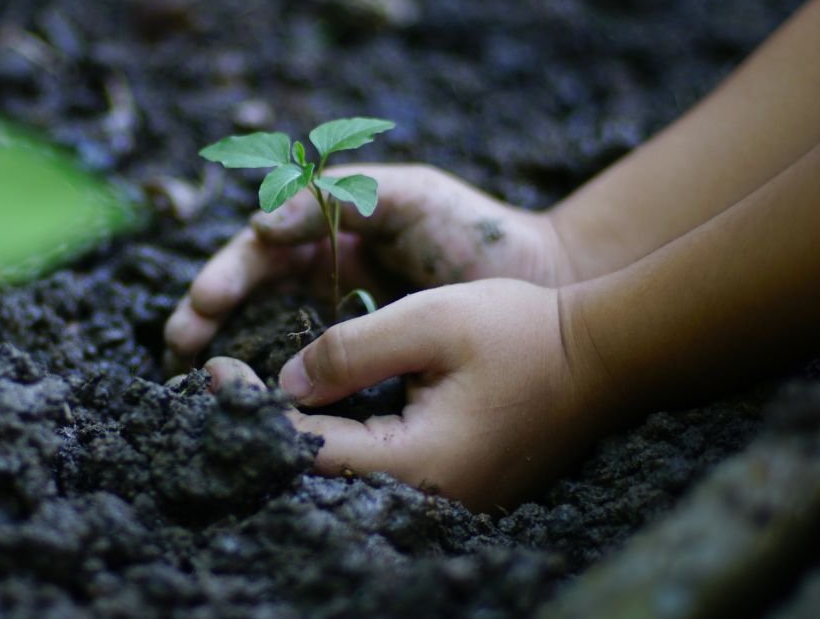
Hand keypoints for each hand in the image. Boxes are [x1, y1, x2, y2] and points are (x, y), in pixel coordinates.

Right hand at [165, 164, 573, 364]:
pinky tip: (257, 400)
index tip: (205, 301)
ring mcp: (341, 320)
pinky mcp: (365, 361)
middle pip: (248, 294)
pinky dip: (279, 385)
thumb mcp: (407, 193)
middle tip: (179, 343)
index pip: (259, 251)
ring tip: (193, 370)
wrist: (540, 282)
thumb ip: (337, 198)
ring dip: (227, 349)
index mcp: (329, 233)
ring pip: (268, 333)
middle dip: (208, 314)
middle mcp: (324, 277)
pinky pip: (313, 373)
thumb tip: (261, 228)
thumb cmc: (473, 230)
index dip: (226, 272)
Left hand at [204, 279, 605, 510]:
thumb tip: (285, 381)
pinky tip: (313, 408)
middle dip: (264, 425)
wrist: (605, 361)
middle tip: (220, 380)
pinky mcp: (452, 485)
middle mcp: (425, 496)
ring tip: (252, 393)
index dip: (251, 407)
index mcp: (416, 463)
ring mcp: (442, 498)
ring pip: (345, 473)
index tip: (214, 366)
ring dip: (296, 432)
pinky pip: (377, 469)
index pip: (304, 446)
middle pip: (319, 471)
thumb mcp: (430, 322)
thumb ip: (351, 350)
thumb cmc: (525, 332)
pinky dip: (336, 437)